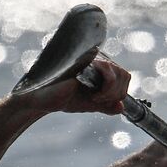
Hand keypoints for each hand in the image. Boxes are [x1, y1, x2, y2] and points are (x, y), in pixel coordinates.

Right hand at [14, 53, 129, 115]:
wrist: (42, 99)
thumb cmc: (62, 98)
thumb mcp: (88, 104)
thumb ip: (105, 105)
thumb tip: (121, 108)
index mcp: (98, 68)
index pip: (123, 75)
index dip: (119, 91)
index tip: (104, 101)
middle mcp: (95, 60)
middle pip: (123, 73)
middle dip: (116, 93)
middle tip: (99, 100)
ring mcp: (89, 58)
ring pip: (118, 71)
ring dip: (110, 91)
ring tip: (95, 98)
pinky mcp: (83, 60)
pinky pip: (106, 69)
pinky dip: (105, 88)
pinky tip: (92, 96)